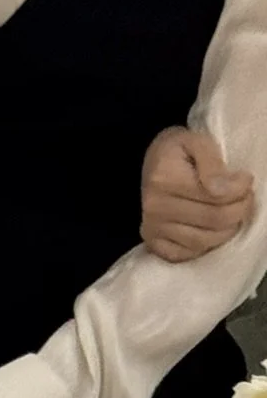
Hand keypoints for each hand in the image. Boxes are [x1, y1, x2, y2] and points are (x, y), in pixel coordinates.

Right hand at [140, 126, 253, 262]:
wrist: (153, 163)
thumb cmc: (178, 151)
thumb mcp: (197, 142)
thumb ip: (213, 163)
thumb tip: (224, 190)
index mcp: (165, 179)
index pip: (218, 197)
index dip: (241, 190)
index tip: (244, 179)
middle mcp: (155, 207)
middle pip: (214, 221)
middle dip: (239, 210)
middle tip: (244, 197)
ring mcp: (152, 228)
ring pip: (203, 242)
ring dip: (226, 230)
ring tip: (230, 212)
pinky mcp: (152, 242)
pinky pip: (184, 255)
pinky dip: (203, 247)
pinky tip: (209, 230)